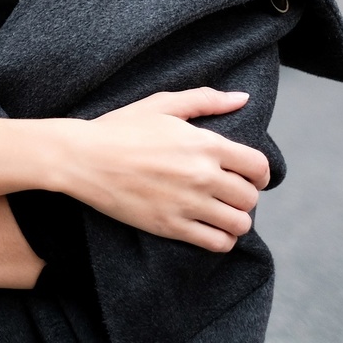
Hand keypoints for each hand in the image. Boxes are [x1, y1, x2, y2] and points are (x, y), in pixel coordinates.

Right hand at [55, 88, 270, 251]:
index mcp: (204, 144)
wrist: (83, 158)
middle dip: (244, 195)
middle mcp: (202, 175)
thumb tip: (242, 98)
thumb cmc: (120, 128)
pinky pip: (217, 244)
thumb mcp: (161, 105)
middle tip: (228, 193)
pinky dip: (222, 240)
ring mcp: (188, 204)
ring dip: (235, 220)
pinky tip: (209, 229)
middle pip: (250, 197)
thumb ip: (205, 100)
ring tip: (221, 212)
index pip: (257, 166)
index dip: (260, 173)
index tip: (250, 175)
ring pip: (239, 224)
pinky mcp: (171, 227)